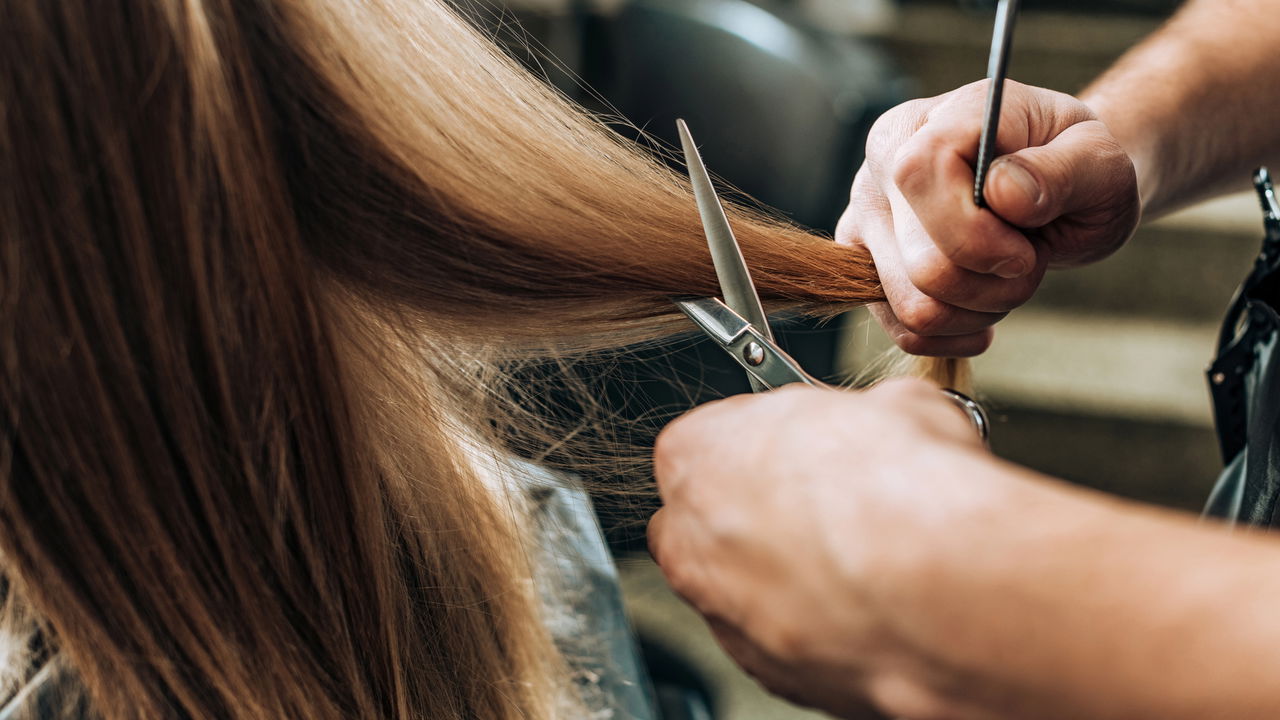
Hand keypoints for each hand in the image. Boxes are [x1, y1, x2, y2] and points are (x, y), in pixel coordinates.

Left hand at [647, 379, 1025, 717]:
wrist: (933, 590)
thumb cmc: (898, 493)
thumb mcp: (896, 403)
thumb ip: (863, 415)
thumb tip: (890, 417)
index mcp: (698, 453)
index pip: (715, 437)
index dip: (773, 441)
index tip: (814, 444)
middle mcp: (689, 537)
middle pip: (710, 516)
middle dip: (761, 509)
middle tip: (830, 504)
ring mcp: (721, 611)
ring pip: (741, 586)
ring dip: (785, 573)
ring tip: (859, 562)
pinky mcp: (766, 671)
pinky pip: (778, 639)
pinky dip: (813, 625)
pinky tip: (867, 608)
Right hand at [837, 80, 1139, 355]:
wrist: (1056, 190)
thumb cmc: (1075, 168)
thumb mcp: (1100, 161)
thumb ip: (1061, 171)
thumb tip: (1003, 192)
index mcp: (929, 123)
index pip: (917, 176)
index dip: (974, 233)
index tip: (1026, 249)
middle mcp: (881, 167)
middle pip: (922, 265)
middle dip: (994, 285)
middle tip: (1029, 261)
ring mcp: (865, 219)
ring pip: (913, 307)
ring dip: (979, 310)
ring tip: (1008, 279)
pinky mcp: (865, 269)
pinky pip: (905, 331)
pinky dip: (956, 334)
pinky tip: (985, 311)